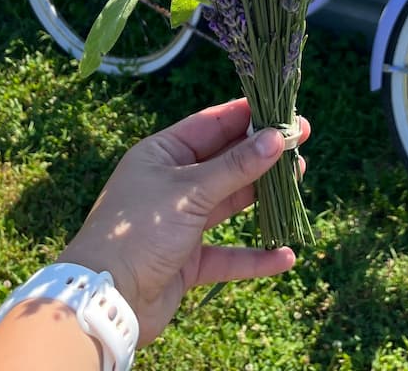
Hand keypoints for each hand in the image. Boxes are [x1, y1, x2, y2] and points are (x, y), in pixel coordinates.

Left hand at [57, 97, 308, 344]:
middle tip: (301, 141)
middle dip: (262, 154)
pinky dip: (254, 256)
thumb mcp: (190, 191)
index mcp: (162, 154)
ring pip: (229, 203)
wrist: (106, 299)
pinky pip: (227, 255)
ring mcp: (180, 223)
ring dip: (262, 195)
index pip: (211, 125)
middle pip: (225, 162)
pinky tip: (284, 255)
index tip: (282, 108)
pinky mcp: (187, 261)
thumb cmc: (139, 230)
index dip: (247, 115)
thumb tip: (276, 138)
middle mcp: (171, 184)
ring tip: (298, 180)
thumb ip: (236, 167)